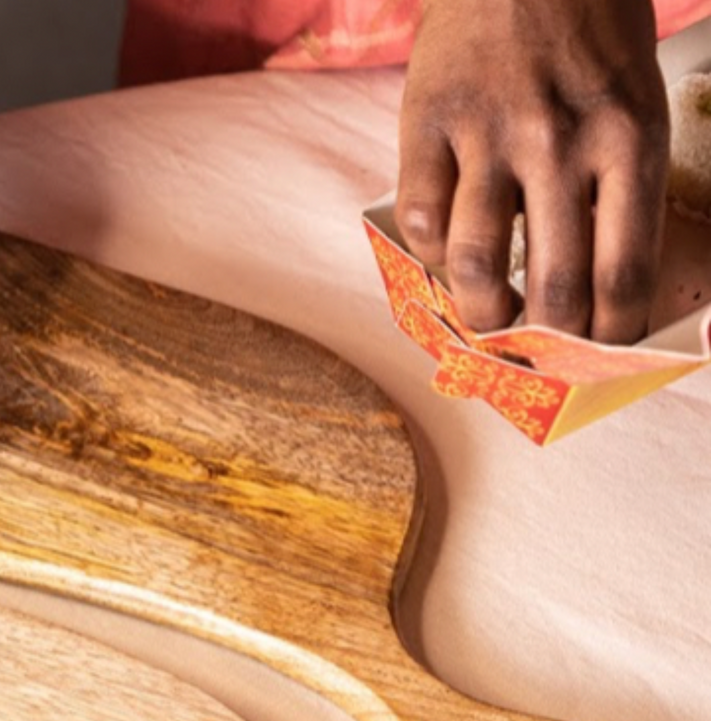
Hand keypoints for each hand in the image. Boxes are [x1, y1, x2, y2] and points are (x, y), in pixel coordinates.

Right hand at [396, 0, 667, 342]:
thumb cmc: (587, 28)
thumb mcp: (633, 97)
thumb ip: (614, 183)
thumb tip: (591, 283)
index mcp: (630, 138)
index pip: (623, 276)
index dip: (607, 338)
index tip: (596, 352)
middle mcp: (562, 142)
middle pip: (553, 289)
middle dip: (545, 342)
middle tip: (538, 349)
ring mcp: (491, 133)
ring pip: (475, 266)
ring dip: (480, 313)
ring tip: (487, 317)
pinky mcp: (430, 122)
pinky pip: (423, 218)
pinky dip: (431, 251)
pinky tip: (446, 249)